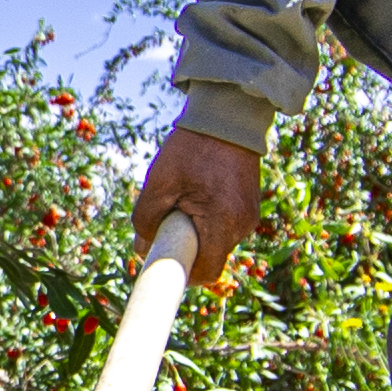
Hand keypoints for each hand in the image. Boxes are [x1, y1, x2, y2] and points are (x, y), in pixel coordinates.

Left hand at [128, 125, 263, 286]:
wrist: (227, 115)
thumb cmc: (191, 148)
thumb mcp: (159, 183)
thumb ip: (146, 221)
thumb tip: (143, 248)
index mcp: (223, 223)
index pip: (206, 272)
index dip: (183, 275)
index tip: (165, 264)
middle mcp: (242, 224)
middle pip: (211, 256)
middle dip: (186, 247)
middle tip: (165, 222)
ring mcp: (249, 215)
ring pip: (217, 240)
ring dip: (196, 231)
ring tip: (182, 198)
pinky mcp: (249, 205)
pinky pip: (224, 224)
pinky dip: (207, 219)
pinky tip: (197, 193)